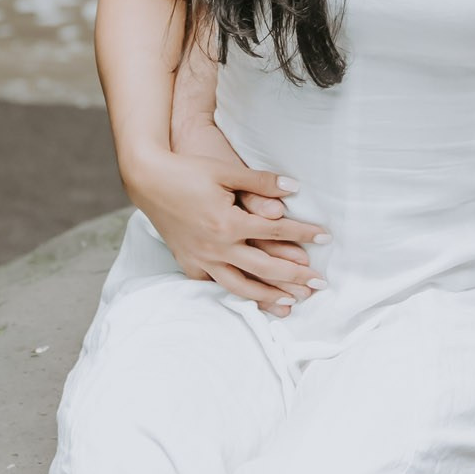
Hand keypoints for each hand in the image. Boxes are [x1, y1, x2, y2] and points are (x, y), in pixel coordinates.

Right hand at [125, 149, 323, 314]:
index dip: (304, 233)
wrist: (148, 180)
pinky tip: (251, 299)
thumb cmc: (189, 171)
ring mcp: (202, 259)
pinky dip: (236, 293)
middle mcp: (217, 246)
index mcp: (229, 222)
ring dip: (269, 296)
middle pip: (266, 268)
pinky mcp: (189, 264)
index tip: (326, 237)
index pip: (277, 230)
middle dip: (296, 277)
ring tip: (292, 303)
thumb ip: (261, 181)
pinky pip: (216, 284)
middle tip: (320, 284)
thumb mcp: (226, 170)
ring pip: (241, 286)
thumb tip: (294, 188)